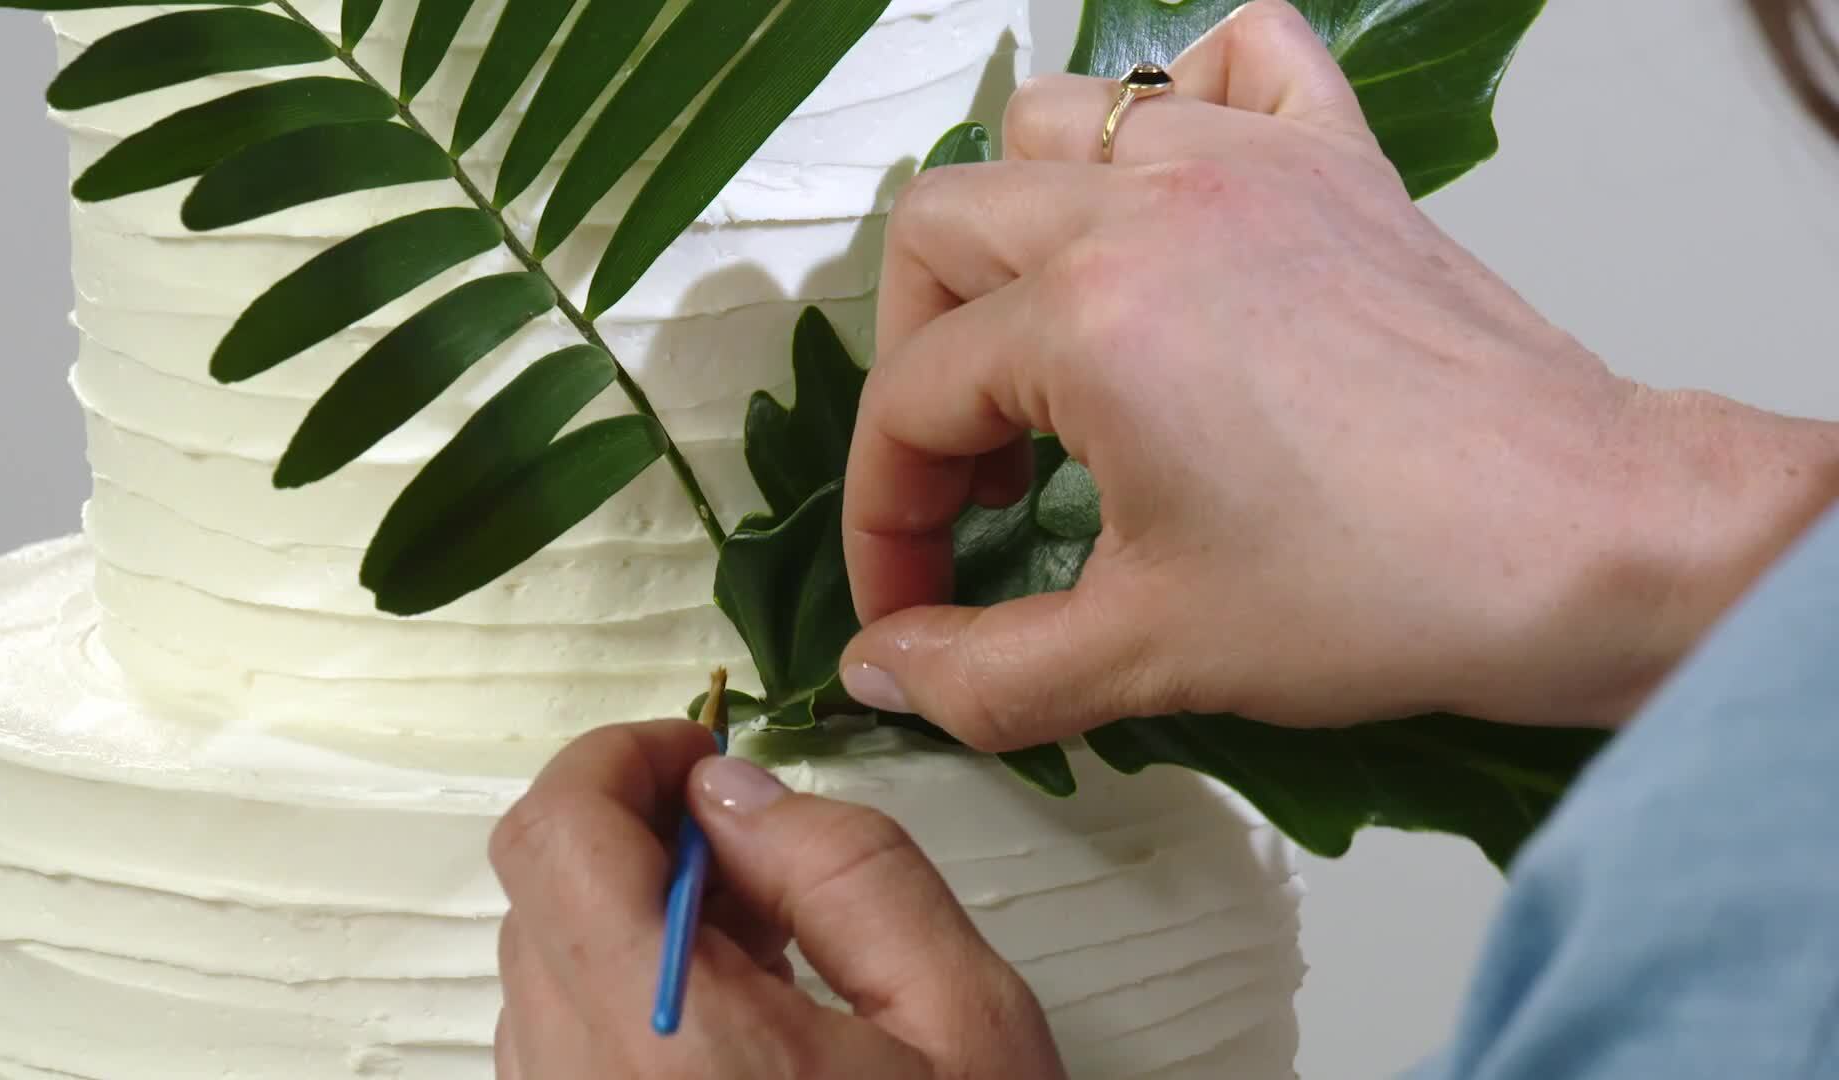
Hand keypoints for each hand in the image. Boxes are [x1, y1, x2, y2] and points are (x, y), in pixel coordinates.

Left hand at [490, 720, 1067, 1079]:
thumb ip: (849, 870)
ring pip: (544, 963)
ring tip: (768, 946)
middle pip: (539, 887)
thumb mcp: (958, 1017)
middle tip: (752, 845)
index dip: (621, 756)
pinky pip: (560, 1039)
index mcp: (666, 1039)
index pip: (559, 830)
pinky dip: (627, 989)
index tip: (700, 753)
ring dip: (631, 913)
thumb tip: (737, 790)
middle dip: (636, 830)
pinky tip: (741, 1020)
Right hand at [839, 0, 1838, 745]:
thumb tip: (889, 669)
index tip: (911, 595)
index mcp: (1090, 318)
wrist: (1588, 547)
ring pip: (1055, 125)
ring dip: (1013, 231)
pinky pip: (1238, 61)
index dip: (886, 516)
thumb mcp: (1149, 653)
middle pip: (939, 237)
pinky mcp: (1337, 163)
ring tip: (1044, 341)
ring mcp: (1251, 166)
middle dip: (920, 369)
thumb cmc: (1394, 586)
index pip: (912, 401)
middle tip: (968, 478)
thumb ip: (983, 674)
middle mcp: (1154, 207)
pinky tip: (1179, 201)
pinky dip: (1185, 104)